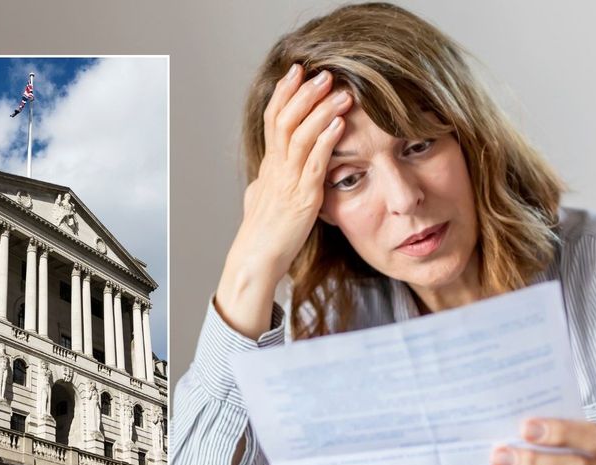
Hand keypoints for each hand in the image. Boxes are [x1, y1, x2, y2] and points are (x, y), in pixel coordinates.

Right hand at [215, 64, 352, 338]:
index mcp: (269, 166)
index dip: (285, 93)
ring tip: (340, 92)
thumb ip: (267, 182)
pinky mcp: (303, 198)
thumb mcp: (261, 200)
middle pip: (285, 120)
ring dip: (321, 111)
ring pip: (300, 136)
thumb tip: (265, 174)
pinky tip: (338, 125)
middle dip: (304, 94)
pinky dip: (326, 141)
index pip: (274, 119)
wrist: (256, 260)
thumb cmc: (262, 235)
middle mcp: (276, 169)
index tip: (298, 72)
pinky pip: (314, 164)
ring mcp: (289, 182)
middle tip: (322, 73)